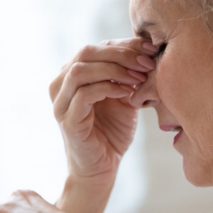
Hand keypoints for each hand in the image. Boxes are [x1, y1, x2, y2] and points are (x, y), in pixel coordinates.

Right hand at [49, 37, 155, 179]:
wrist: (103, 167)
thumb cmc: (113, 131)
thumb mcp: (124, 96)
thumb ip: (128, 73)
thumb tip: (146, 48)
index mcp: (72, 74)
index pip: (97, 47)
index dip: (125, 45)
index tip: (151, 50)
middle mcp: (60, 84)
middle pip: (86, 52)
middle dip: (121, 54)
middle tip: (147, 64)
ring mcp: (61, 102)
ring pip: (81, 69)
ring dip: (114, 70)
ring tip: (139, 78)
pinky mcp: (67, 120)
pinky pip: (84, 94)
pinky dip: (109, 88)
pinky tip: (129, 93)